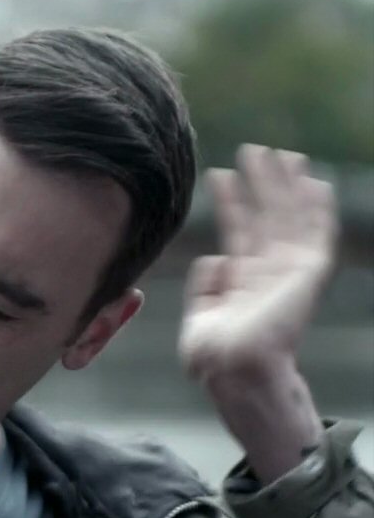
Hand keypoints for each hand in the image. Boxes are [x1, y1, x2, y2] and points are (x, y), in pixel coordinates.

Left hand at [179, 144, 337, 380]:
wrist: (234, 367)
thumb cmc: (214, 355)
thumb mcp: (200, 317)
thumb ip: (204, 287)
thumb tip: (215, 259)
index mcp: (244, 281)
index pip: (238, 230)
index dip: (231, 201)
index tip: (220, 173)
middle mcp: (269, 272)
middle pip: (267, 216)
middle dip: (261, 183)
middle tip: (253, 149)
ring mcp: (290, 271)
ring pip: (290, 217)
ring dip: (285, 185)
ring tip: (277, 153)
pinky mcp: (308, 273)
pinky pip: (317, 234)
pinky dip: (317, 208)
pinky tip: (313, 182)